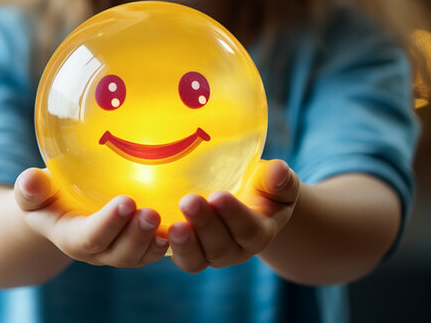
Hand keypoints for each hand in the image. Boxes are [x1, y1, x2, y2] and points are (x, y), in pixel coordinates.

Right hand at [14, 168, 169, 267]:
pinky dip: (172, 242)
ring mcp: (120, 251)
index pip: (88, 237)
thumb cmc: (47, 196)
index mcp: (71, 237)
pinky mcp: (140, 246)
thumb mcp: (33, 192)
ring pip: (140, 256)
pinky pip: (156, 251)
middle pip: (119, 253)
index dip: (108, 224)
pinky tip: (185, 226)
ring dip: (155, 241)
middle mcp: (98, 251)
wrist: (60, 211)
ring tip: (170, 221)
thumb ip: (31, 188)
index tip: (126, 202)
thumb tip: (31, 180)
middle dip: (136, 236)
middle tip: (151, 212)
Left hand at [168, 159, 300, 271]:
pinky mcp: (186, 251)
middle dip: (204, 225)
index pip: (249, 229)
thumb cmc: (262, 187)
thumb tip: (279, 170)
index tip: (219, 195)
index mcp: (259, 233)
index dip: (234, 215)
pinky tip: (150, 228)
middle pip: (220, 247)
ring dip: (183, 244)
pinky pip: (174, 256)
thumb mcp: (277, 183)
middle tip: (189, 201)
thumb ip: (280, 180)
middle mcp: (234, 250)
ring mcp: (208, 254)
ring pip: (196, 259)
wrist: (245, 201)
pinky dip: (161, 247)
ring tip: (172, 226)